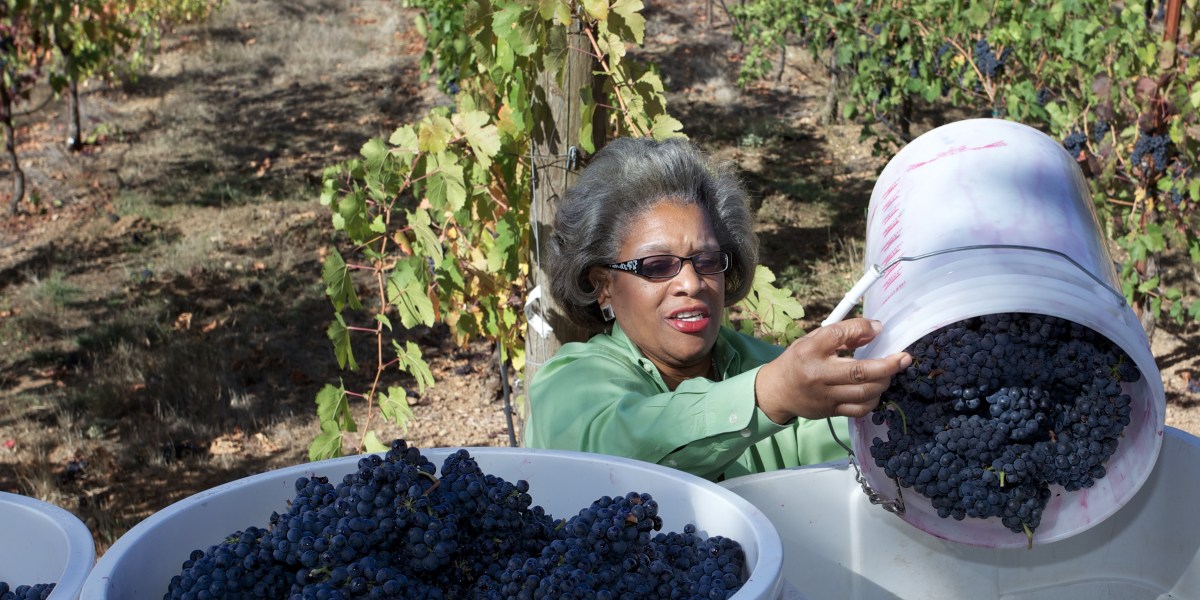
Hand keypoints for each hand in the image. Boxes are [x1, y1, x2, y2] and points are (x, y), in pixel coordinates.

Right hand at [754, 318, 911, 423]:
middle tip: (904, 358)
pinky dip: (873, 399)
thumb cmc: (798, 361)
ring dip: (883, 382)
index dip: (863, 328)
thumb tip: (875, 331)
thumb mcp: (812, 340)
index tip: (879, 328)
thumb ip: (841, 335)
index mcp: (810, 350)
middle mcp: (817, 373)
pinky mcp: (830, 411)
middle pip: (859, 371)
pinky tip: (876, 389)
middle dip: (887, 365)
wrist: (776, 392)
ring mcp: (824, 396)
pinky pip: (859, 409)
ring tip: (889, 373)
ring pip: (863, 392)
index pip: (838, 334)